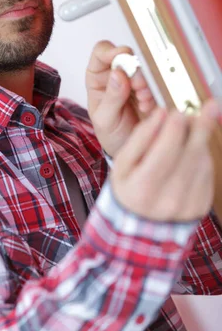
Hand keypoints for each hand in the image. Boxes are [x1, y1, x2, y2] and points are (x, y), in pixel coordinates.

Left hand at [86, 41, 156, 157]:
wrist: (130, 150)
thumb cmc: (111, 134)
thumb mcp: (105, 119)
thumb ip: (111, 98)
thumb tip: (118, 73)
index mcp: (98, 79)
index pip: (101, 53)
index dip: (111, 51)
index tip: (122, 56)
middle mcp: (115, 76)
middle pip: (126, 58)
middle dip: (133, 71)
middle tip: (137, 87)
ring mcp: (133, 82)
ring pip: (142, 69)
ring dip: (144, 83)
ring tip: (142, 101)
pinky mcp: (149, 90)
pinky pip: (155, 83)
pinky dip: (153, 94)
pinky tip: (147, 107)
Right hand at [111, 101, 219, 221]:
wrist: (140, 223)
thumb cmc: (129, 187)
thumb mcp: (123, 164)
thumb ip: (140, 137)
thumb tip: (161, 114)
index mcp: (143, 189)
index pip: (165, 152)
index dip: (175, 129)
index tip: (177, 112)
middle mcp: (168, 200)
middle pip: (190, 155)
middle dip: (200, 127)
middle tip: (208, 106)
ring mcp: (188, 205)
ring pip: (202, 162)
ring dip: (202, 139)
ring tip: (194, 124)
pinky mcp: (201, 206)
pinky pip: (207, 173)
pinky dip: (202, 156)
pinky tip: (192, 149)